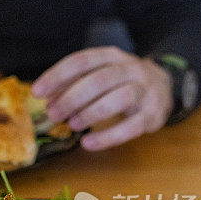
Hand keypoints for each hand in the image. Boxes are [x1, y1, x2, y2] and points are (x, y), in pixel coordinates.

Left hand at [32, 46, 173, 150]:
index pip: (81, 61)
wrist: (164, 87)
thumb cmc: (119, 82)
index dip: (57, 76)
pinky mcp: (152, 114)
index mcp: (111, 56)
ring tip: (73, 125)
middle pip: (99, 80)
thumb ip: (72, 84)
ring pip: (119, 98)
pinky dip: (108, 137)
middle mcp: (130, 69)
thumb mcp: (97, 75)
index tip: (37, 92)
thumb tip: (47, 99)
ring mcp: (144, 90)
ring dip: (91, 113)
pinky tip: (88, 143)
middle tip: (54, 114)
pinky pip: (131, 126)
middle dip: (72, 98)